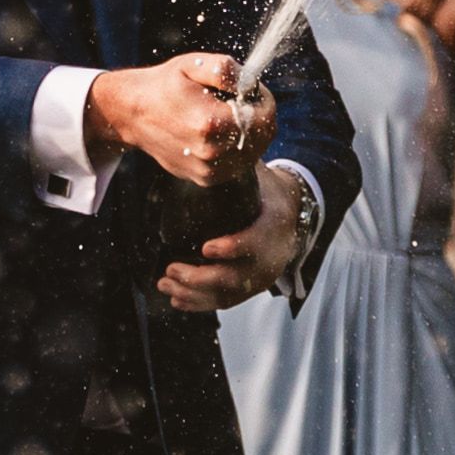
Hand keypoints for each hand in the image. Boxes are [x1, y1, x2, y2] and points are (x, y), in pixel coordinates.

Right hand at [87, 53, 271, 185]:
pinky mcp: (205, 178)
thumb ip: (225, 70)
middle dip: (259, 116)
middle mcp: (211, 153)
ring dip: (249, 133)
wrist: (133, 114)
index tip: (250, 90)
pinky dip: (237, 147)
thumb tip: (250, 83)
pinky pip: (238, 163)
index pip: (264, 117)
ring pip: (253, 152)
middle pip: (263, 137)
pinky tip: (219, 133)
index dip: (264, 100)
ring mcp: (208, 170)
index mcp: (210, 124)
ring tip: (227, 115)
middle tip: (241, 101)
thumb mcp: (192, 65)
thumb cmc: (165, 85)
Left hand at [159, 163, 308, 312]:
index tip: (206, 248)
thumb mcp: (258, 176)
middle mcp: (271, 257)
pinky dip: (200, 304)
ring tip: (164, 283)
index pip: (255, 242)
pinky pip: (225, 302)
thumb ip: (235, 168)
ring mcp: (260, 277)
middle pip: (236, 277)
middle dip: (200, 278)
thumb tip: (206, 149)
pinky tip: (177, 299)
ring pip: (226, 294)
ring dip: (192, 293)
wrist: (290, 216)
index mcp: (273, 226)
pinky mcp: (250, 288)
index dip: (232, 248)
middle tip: (170, 268)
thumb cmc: (266, 194)